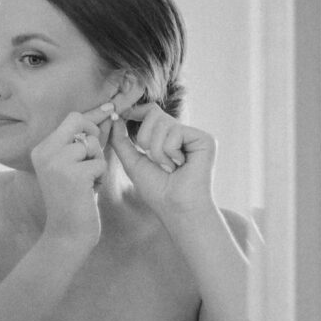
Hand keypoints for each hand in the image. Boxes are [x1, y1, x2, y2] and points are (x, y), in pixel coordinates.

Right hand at [31, 108, 111, 251]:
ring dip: (97, 162)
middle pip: (77, 121)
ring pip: (91, 144)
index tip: (111, 106)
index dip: (92, 114)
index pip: (70, 119)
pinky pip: (99, 163)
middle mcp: (44, 152)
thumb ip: (83, 144)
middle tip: (95, 158)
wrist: (67, 235)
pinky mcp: (72, 175)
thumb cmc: (75, 201)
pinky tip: (90, 191)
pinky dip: (100, 177)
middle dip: (94, 136)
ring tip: (89, 181)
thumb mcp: (74, 168)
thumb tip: (107, 116)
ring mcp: (56, 163)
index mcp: (41, 149)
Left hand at [108, 102, 216, 217]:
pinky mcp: (205, 139)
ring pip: (162, 123)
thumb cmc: (158, 191)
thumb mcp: (133, 163)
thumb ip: (121, 141)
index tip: (119, 114)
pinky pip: (175, 132)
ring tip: (169, 167)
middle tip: (156, 162)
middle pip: (153, 113)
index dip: (135, 111)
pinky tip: (181, 166)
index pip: (150, 112)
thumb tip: (114, 117)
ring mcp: (194, 135)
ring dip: (157, 151)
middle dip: (145, 139)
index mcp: (168, 137)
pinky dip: (170, 152)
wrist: (177, 209)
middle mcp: (183, 133)